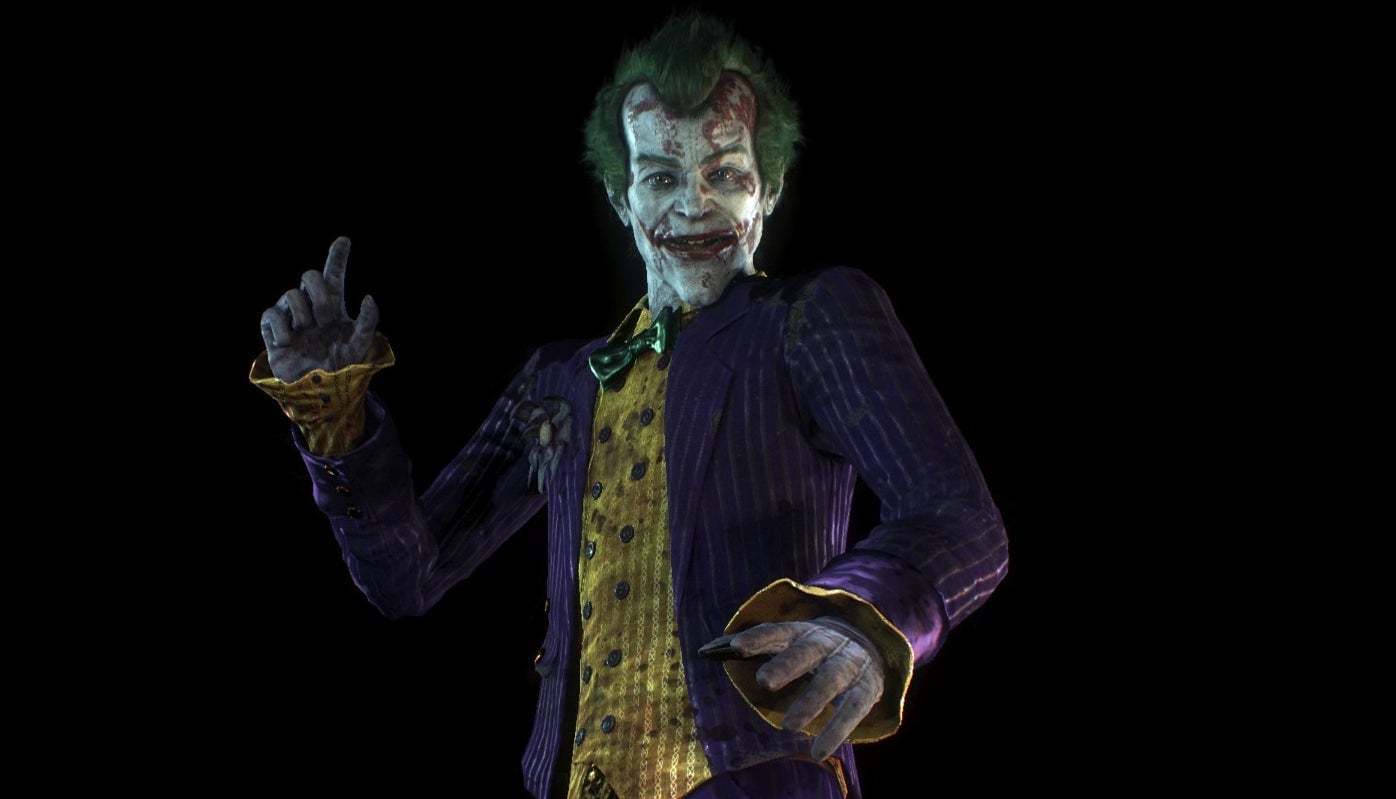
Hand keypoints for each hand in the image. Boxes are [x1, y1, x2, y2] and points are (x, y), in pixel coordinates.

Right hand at [260, 236, 379, 382]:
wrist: (318, 389)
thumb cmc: (340, 365)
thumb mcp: (360, 344)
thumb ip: (369, 320)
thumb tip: (368, 296)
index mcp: (333, 305)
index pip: (333, 275)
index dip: (337, 256)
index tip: (345, 240)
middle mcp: (310, 306)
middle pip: (310, 275)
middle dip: (319, 296)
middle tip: (326, 321)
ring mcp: (290, 315)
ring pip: (291, 294)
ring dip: (303, 314)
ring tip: (308, 333)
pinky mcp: (272, 329)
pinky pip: (272, 314)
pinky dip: (283, 328)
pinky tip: (290, 342)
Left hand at [699, 616, 883, 760]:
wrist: (871, 646)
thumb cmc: (813, 648)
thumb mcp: (789, 641)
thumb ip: (753, 645)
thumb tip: (705, 651)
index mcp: (802, 631)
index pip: (778, 632)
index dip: (758, 638)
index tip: (735, 647)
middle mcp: (826, 644)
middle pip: (806, 652)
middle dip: (786, 665)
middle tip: (763, 681)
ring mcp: (848, 665)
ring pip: (830, 681)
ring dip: (810, 702)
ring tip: (788, 726)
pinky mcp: (866, 689)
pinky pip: (852, 710)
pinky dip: (837, 730)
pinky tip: (819, 752)